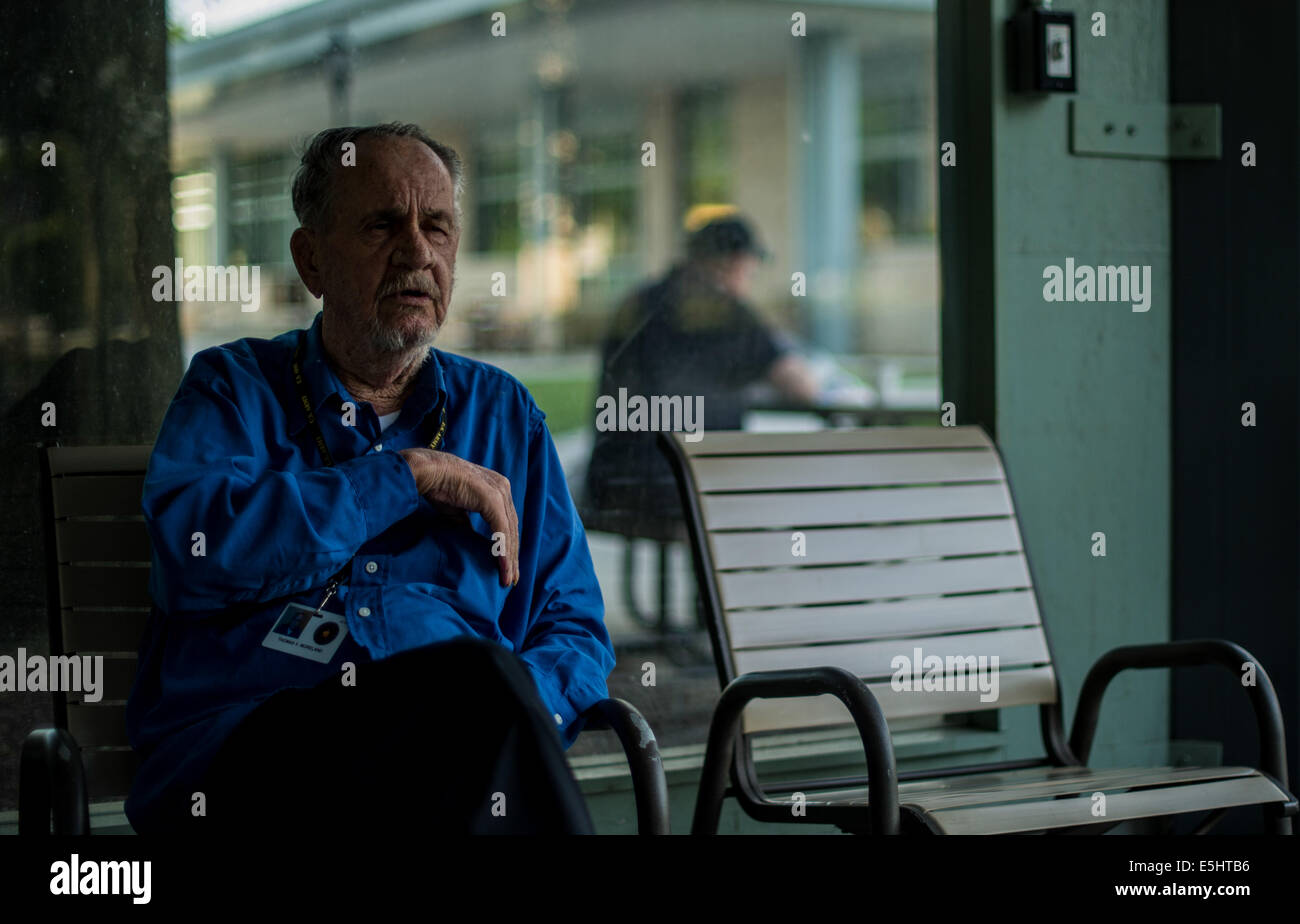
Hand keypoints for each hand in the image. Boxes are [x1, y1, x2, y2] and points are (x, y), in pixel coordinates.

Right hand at [399, 448, 518, 586]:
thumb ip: (467, 523)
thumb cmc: (438, 486)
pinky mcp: (492, 500)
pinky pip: (501, 531)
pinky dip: (502, 551)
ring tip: (507, 579)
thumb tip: (471, 540)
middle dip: (512, 556)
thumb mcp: (457, 509)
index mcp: (497, 488)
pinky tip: (503, 567)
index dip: (508, 545)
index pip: (507, 522)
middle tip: (511, 579)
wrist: (427, 472)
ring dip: (509, 558)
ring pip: (509, 532)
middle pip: (512, 528)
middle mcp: (502, 488)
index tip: (507, 567)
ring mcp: (499, 492)